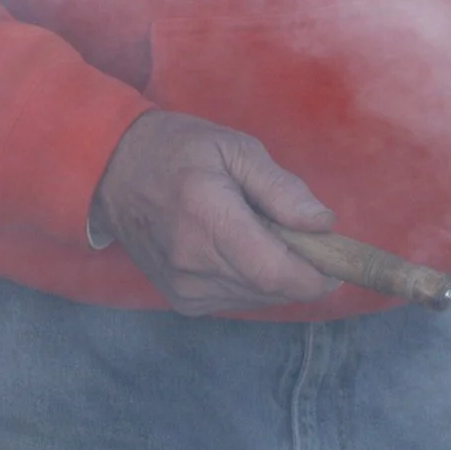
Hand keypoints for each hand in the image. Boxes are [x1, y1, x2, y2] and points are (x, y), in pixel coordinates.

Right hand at [88, 110, 339, 315]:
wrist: (111, 172)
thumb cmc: (178, 149)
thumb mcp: (235, 148)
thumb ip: (280, 188)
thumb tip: (323, 224)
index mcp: (209, 219)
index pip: (276, 272)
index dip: (316, 276)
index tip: (339, 262)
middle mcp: (194, 263)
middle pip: (272, 289)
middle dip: (302, 271)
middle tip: (306, 237)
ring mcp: (184, 288)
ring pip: (257, 299)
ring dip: (278, 275)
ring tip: (264, 233)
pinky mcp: (181, 300)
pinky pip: (236, 300)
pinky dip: (254, 281)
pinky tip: (244, 249)